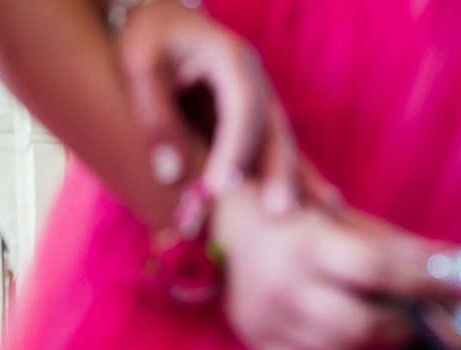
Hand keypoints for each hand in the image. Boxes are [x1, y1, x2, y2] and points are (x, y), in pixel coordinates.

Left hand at [116, 0, 313, 212]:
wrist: (162, 17)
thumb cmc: (149, 38)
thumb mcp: (141, 67)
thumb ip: (155, 117)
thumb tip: (170, 176)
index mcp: (232, 59)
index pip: (242, 106)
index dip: (235, 147)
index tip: (221, 186)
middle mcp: (256, 81)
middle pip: (275, 129)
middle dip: (280, 172)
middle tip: (279, 214)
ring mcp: (261, 101)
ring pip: (282, 143)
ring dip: (296, 181)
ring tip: (312, 219)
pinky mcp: (254, 121)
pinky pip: (275, 151)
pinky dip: (294, 177)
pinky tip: (318, 206)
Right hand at [214, 182, 459, 349]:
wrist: (226, 232)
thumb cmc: (295, 223)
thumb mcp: (343, 222)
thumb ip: (395, 246)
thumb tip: (452, 265)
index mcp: (306, 245)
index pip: (376, 270)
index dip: (423, 282)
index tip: (454, 288)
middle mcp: (282, 286)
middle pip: (359, 324)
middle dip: (398, 325)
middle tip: (409, 317)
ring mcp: (266, 320)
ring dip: (367, 342)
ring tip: (370, 322)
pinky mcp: (255, 344)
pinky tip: (335, 338)